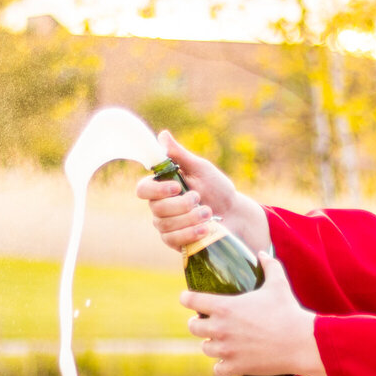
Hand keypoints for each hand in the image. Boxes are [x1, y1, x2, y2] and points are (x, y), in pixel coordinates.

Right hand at [133, 131, 269, 253]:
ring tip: (209, 213)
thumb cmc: (216, 187)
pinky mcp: (175, 240)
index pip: (143, 189)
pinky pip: (173, 240)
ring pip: (166, 225)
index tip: (177, 187)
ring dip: (189, 219)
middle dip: (181, 205)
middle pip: (156, 209)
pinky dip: (190, 234)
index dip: (156, 190)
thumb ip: (180, 155)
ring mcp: (166, 225)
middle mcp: (159, 206)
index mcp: (162, 187)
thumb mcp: (201, 169)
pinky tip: (206, 229)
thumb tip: (162, 135)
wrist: (233, 213)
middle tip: (200, 199)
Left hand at [181, 253, 326, 375]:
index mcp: (224, 307)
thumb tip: (262, 253)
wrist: (300, 342)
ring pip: (205, 347)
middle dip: (198, 323)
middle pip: (193, 327)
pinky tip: (228, 360)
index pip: (191, 301)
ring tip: (219, 341)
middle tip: (207, 322)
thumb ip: (268, 265)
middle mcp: (220, 328)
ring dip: (211, 344)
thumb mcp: (278, 283)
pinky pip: (217, 368)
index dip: (187, 298)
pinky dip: (222, 364)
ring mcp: (226, 349)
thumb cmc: (288, 311)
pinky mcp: (235, 366)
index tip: (187, 298)